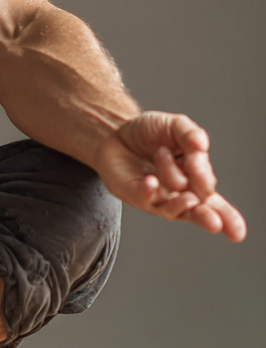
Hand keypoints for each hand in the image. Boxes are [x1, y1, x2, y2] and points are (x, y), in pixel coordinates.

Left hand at [93, 111, 245, 241]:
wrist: (117, 132)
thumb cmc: (151, 133)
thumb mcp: (174, 125)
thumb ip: (190, 133)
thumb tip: (200, 145)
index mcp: (197, 179)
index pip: (215, 200)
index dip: (227, 215)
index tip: (231, 219)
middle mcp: (181, 194)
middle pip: (199, 211)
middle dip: (208, 217)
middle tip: (214, 222)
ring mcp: (158, 198)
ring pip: (173, 207)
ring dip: (180, 202)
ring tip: (185, 193)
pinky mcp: (136, 195)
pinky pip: (144, 199)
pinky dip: (149, 191)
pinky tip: (151, 181)